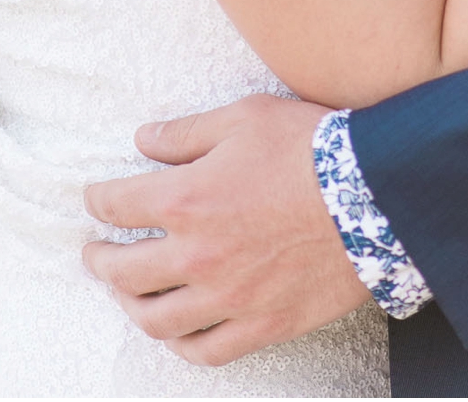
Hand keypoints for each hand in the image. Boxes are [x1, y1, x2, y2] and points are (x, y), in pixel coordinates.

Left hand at [83, 93, 370, 365]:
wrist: (374, 196)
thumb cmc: (308, 148)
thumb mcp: (242, 117)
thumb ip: (186, 133)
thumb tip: (143, 139)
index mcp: (186, 199)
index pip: (117, 205)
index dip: (97, 201)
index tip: (94, 199)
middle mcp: (197, 255)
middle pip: (124, 271)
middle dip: (101, 259)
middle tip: (95, 253)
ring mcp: (228, 297)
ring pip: (156, 319)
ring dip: (130, 306)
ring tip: (125, 294)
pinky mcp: (261, 324)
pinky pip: (206, 350)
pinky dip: (181, 344)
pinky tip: (176, 331)